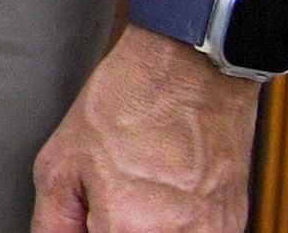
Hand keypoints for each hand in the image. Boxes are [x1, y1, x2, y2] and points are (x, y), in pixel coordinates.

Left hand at [30, 24, 258, 230]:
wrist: (190, 70)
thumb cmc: (128, 103)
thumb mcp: (61, 163)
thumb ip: (55, 222)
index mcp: (129, 227)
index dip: (89, 232)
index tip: (86, 219)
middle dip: (111, 229)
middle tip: (107, 201)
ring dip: (141, 228)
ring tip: (135, 194)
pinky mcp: (233, 224)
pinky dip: (173, 226)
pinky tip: (162, 197)